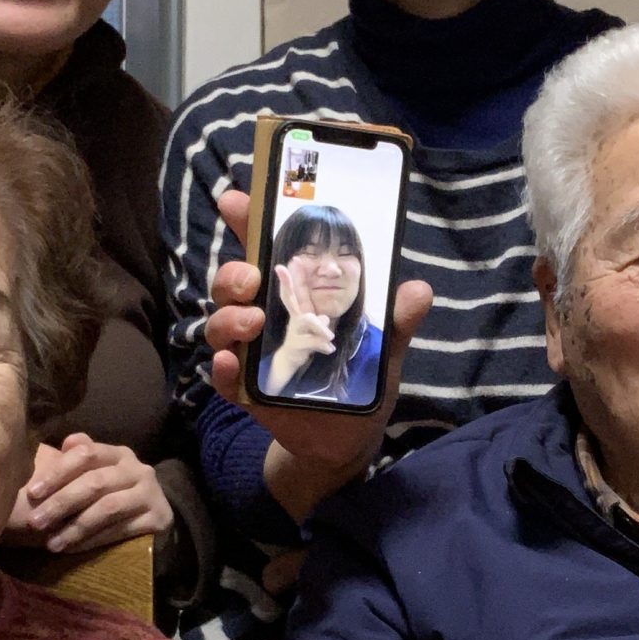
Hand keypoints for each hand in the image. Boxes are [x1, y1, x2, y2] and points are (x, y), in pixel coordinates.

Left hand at [2, 435, 173, 553]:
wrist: (155, 517)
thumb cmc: (115, 495)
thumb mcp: (97, 473)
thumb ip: (79, 459)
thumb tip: (66, 441)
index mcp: (118, 454)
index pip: (86, 453)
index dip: (57, 472)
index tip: (32, 493)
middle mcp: (137, 469)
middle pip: (95, 482)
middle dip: (61, 503)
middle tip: (35, 522)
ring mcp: (150, 493)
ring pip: (107, 507)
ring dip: (75, 526)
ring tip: (51, 543)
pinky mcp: (158, 518)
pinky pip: (120, 529)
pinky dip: (93, 540)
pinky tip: (72, 549)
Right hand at [205, 187, 432, 523]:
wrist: (349, 439)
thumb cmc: (361, 381)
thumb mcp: (384, 347)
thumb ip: (396, 319)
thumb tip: (417, 289)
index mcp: (297, 297)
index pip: (267, 250)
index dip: (249, 221)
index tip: (236, 200)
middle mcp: (266, 318)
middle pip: (233, 283)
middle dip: (233, 273)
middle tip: (252, 277)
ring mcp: (252, 353)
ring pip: (221, 324)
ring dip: (228, 318)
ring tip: (252, 323)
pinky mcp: (247, 392)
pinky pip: (223, 377)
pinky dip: (223, 370)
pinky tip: (231, 365)